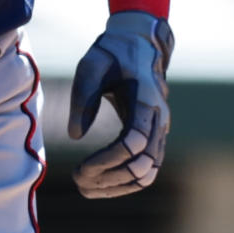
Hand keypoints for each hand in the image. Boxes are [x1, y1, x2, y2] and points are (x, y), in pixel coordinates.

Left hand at [68, 11, 173, 199]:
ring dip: (118, 186)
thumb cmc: (112, 53)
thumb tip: (74, 136)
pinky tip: (99, 184)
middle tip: (77, 179)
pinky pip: (146, 169)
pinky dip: (124, 182)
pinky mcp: (153, 137)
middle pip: (143, 165)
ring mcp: (159, 130)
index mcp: (146, 100)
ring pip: (148, 173)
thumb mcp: (91, 65)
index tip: (80, 168)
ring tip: (85, 188)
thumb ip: (83, 97)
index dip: (107, 160)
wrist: (138, 44)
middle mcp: (158, 120)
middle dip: (110, 178)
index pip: (134, 143)